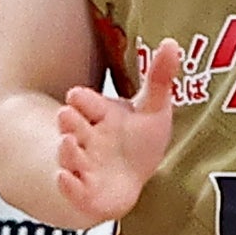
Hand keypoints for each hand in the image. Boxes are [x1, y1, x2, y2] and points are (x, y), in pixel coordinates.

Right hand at [46, 84, 169, 225]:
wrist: (126, 182)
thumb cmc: (137, 143)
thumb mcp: (152, 109)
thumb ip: (159, 78)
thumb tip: (171, 42)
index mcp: (99, 114)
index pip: (84, 101)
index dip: (81, 99)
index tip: (77, 96)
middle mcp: (85, 137)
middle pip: (71, 125)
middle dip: (69, 120)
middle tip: (67, 115)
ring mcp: (82, 164)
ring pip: (68, 154)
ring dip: (65, 150)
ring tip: (68, 142)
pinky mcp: (83, 191)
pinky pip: (71, 188)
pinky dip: (66, 185)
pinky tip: (64, 177)